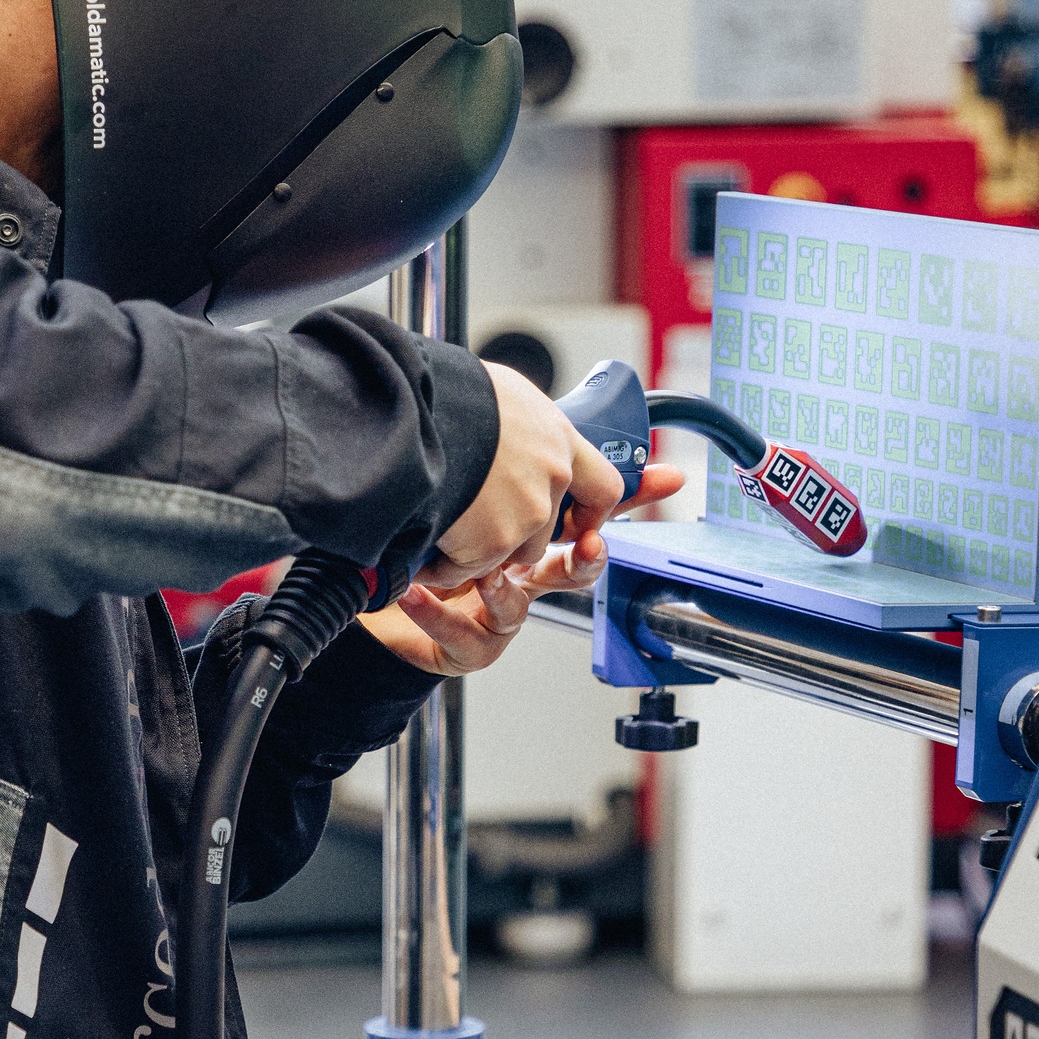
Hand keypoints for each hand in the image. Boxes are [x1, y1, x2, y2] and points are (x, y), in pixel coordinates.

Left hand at [363, 464, 683, 674]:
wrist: (368, 583)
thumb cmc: (414, 527)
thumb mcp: (460, 475)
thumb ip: (498, 447)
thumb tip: (520, 394)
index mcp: (529, 528)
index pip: (591, 511)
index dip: (633, 495)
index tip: (671, 478)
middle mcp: (521, 570)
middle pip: (574, 569)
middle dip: (584, 559)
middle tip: (587, 542)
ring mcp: (496, 611)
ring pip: (520, 608)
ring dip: (501, 589)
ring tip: (482, 571)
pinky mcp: (465, 645)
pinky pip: (464, 636)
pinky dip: (440, 615)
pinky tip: (417, 593)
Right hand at [423, 363, 630, 587]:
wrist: (413, 409)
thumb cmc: (448, 391)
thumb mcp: (500, 393)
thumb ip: (520, 424)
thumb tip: (511, 430)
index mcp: (558, 438)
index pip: (604, 487)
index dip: (590, 512)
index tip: (575, 523)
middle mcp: (552, 478)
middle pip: (547, 530)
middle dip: (517, 534)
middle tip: (479, 519)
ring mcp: (526, 514)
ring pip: (512, 553)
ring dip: (481, 548)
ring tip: (443, 521)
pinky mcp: (492, 543)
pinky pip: (467, 568)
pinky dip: (442, 563)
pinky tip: (423, 541)